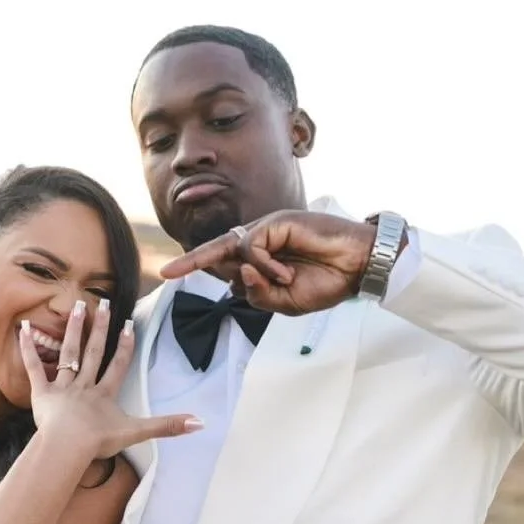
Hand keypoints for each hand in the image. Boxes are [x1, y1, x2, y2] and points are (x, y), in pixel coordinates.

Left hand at [19, 301, 200, 457]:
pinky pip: (34, 368)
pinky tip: (23, 328)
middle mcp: (85, 386)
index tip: (129, 324)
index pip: (118, 366)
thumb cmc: (99, 441)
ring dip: (72, 330)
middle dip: (99, 328)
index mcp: (104, 394)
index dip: (125, 346)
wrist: (68, 446)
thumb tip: (200, 423)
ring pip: (68, 354)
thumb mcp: (136, 433)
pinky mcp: (41, 393)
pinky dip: (28, 349)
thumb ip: (166, 426)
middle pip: (94, 353)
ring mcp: (63, 387)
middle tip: (103, 302)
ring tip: (75, 307)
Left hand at [160, 211, 379, 314]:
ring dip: (257, 275)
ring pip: (236, 253)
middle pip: (219, 252)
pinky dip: (264, 264)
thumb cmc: (326, 282)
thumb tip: (240, 275)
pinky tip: (286, 271)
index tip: (167, 273)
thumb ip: (258, 294)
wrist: (356, 267)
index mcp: (262, 260)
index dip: (196, 265)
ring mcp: (267, 229)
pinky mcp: (276, 221)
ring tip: (287, 278)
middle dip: (196, 262)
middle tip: (171, 272)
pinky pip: (251, 247)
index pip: (222, 263)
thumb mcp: (285, 302)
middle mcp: (260, 242)